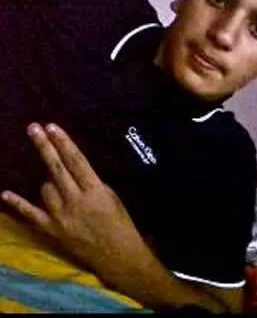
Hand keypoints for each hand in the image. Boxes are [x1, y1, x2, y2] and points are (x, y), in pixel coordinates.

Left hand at [1, 123, 138, 269]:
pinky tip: (5, 193)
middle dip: (45, 146)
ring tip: (59, 182)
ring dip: (49, 179)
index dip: (63, 142)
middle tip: (33, 128)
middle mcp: (76, 200)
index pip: (76, 161)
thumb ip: (92, 182)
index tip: (52, 126)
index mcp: (95, 190)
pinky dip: (18, 204)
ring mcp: (61, 216)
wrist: (117, 254)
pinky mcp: (52, 230)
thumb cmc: (120, 222)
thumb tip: (73, 170)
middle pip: (57, 168)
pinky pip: (31, 214)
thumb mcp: (111, 196)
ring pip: (45, 188)